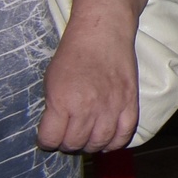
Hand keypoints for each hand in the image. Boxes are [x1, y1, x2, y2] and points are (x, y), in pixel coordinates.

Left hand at [39, 18, 137, 153]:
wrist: (103, 33)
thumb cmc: (73, 54)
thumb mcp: (51, 81)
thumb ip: (54, 108)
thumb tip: (57, 128)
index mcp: (63, 101)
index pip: (51, 139)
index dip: (47, 140)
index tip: (50, 135)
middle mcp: (87, 108)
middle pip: (75, 144)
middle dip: (68, 143)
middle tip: (69, 134)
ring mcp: (111, 106)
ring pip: (99, 143)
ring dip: (90, 145)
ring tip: (87, 137)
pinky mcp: (130, 102)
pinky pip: (125, 134)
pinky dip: (115, 142)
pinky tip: (107, 139)